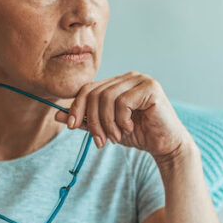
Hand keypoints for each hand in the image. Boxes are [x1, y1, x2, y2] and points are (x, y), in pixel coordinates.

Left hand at [53, 71, 193, 161]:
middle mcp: (128, 77)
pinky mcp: (150, 88)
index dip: (77, 107)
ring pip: (107, 97)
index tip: (72, 127)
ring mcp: (140, 79)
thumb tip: (57, 114)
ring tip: (115, 137)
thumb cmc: (139, 134)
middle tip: (99, 141)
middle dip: (93, 120)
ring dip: (107, 123)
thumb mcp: (106, 128)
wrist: (165, 145)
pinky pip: (123, 102)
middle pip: (95, 93)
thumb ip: (85, 120)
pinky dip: (122, 119)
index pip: (88, 88)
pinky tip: (130, 128)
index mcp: (117, 83)